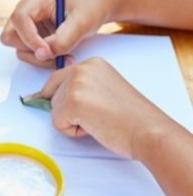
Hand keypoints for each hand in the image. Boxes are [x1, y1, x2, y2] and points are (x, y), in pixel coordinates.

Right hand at [1, 0, 112, 66]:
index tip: (47, 51)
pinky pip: (29, 53)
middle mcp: (27, 11)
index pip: (19, 19)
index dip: (29, 38)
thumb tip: (44, 54)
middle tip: (55, 55)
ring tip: (65, 57)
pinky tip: (63, 56)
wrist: (97, 8)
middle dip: (30, 49)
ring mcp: (28, 25)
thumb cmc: (90, 8)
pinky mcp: (34, 37)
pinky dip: (44, 59)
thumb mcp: (82, 22)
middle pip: (10, 35)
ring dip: (39, 58)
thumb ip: (63, 39)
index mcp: (36, 0)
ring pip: (19, 48)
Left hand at [36, 58, 169, 157]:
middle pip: (52, 94)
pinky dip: (72, 131)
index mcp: (91, 64)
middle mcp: (81, 69)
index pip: (57, 79)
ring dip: (72, 121)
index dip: (61, 98)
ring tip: (99, 120)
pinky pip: (57, 123)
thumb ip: (81, 86)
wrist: (150, 131)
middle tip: (97, 116)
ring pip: (53, 109)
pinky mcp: (73, 103)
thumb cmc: (132, 117)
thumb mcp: (104, 89)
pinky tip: (95, 127)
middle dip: (69, 111)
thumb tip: (46, 96)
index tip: (78, 106)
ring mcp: (76, 84)